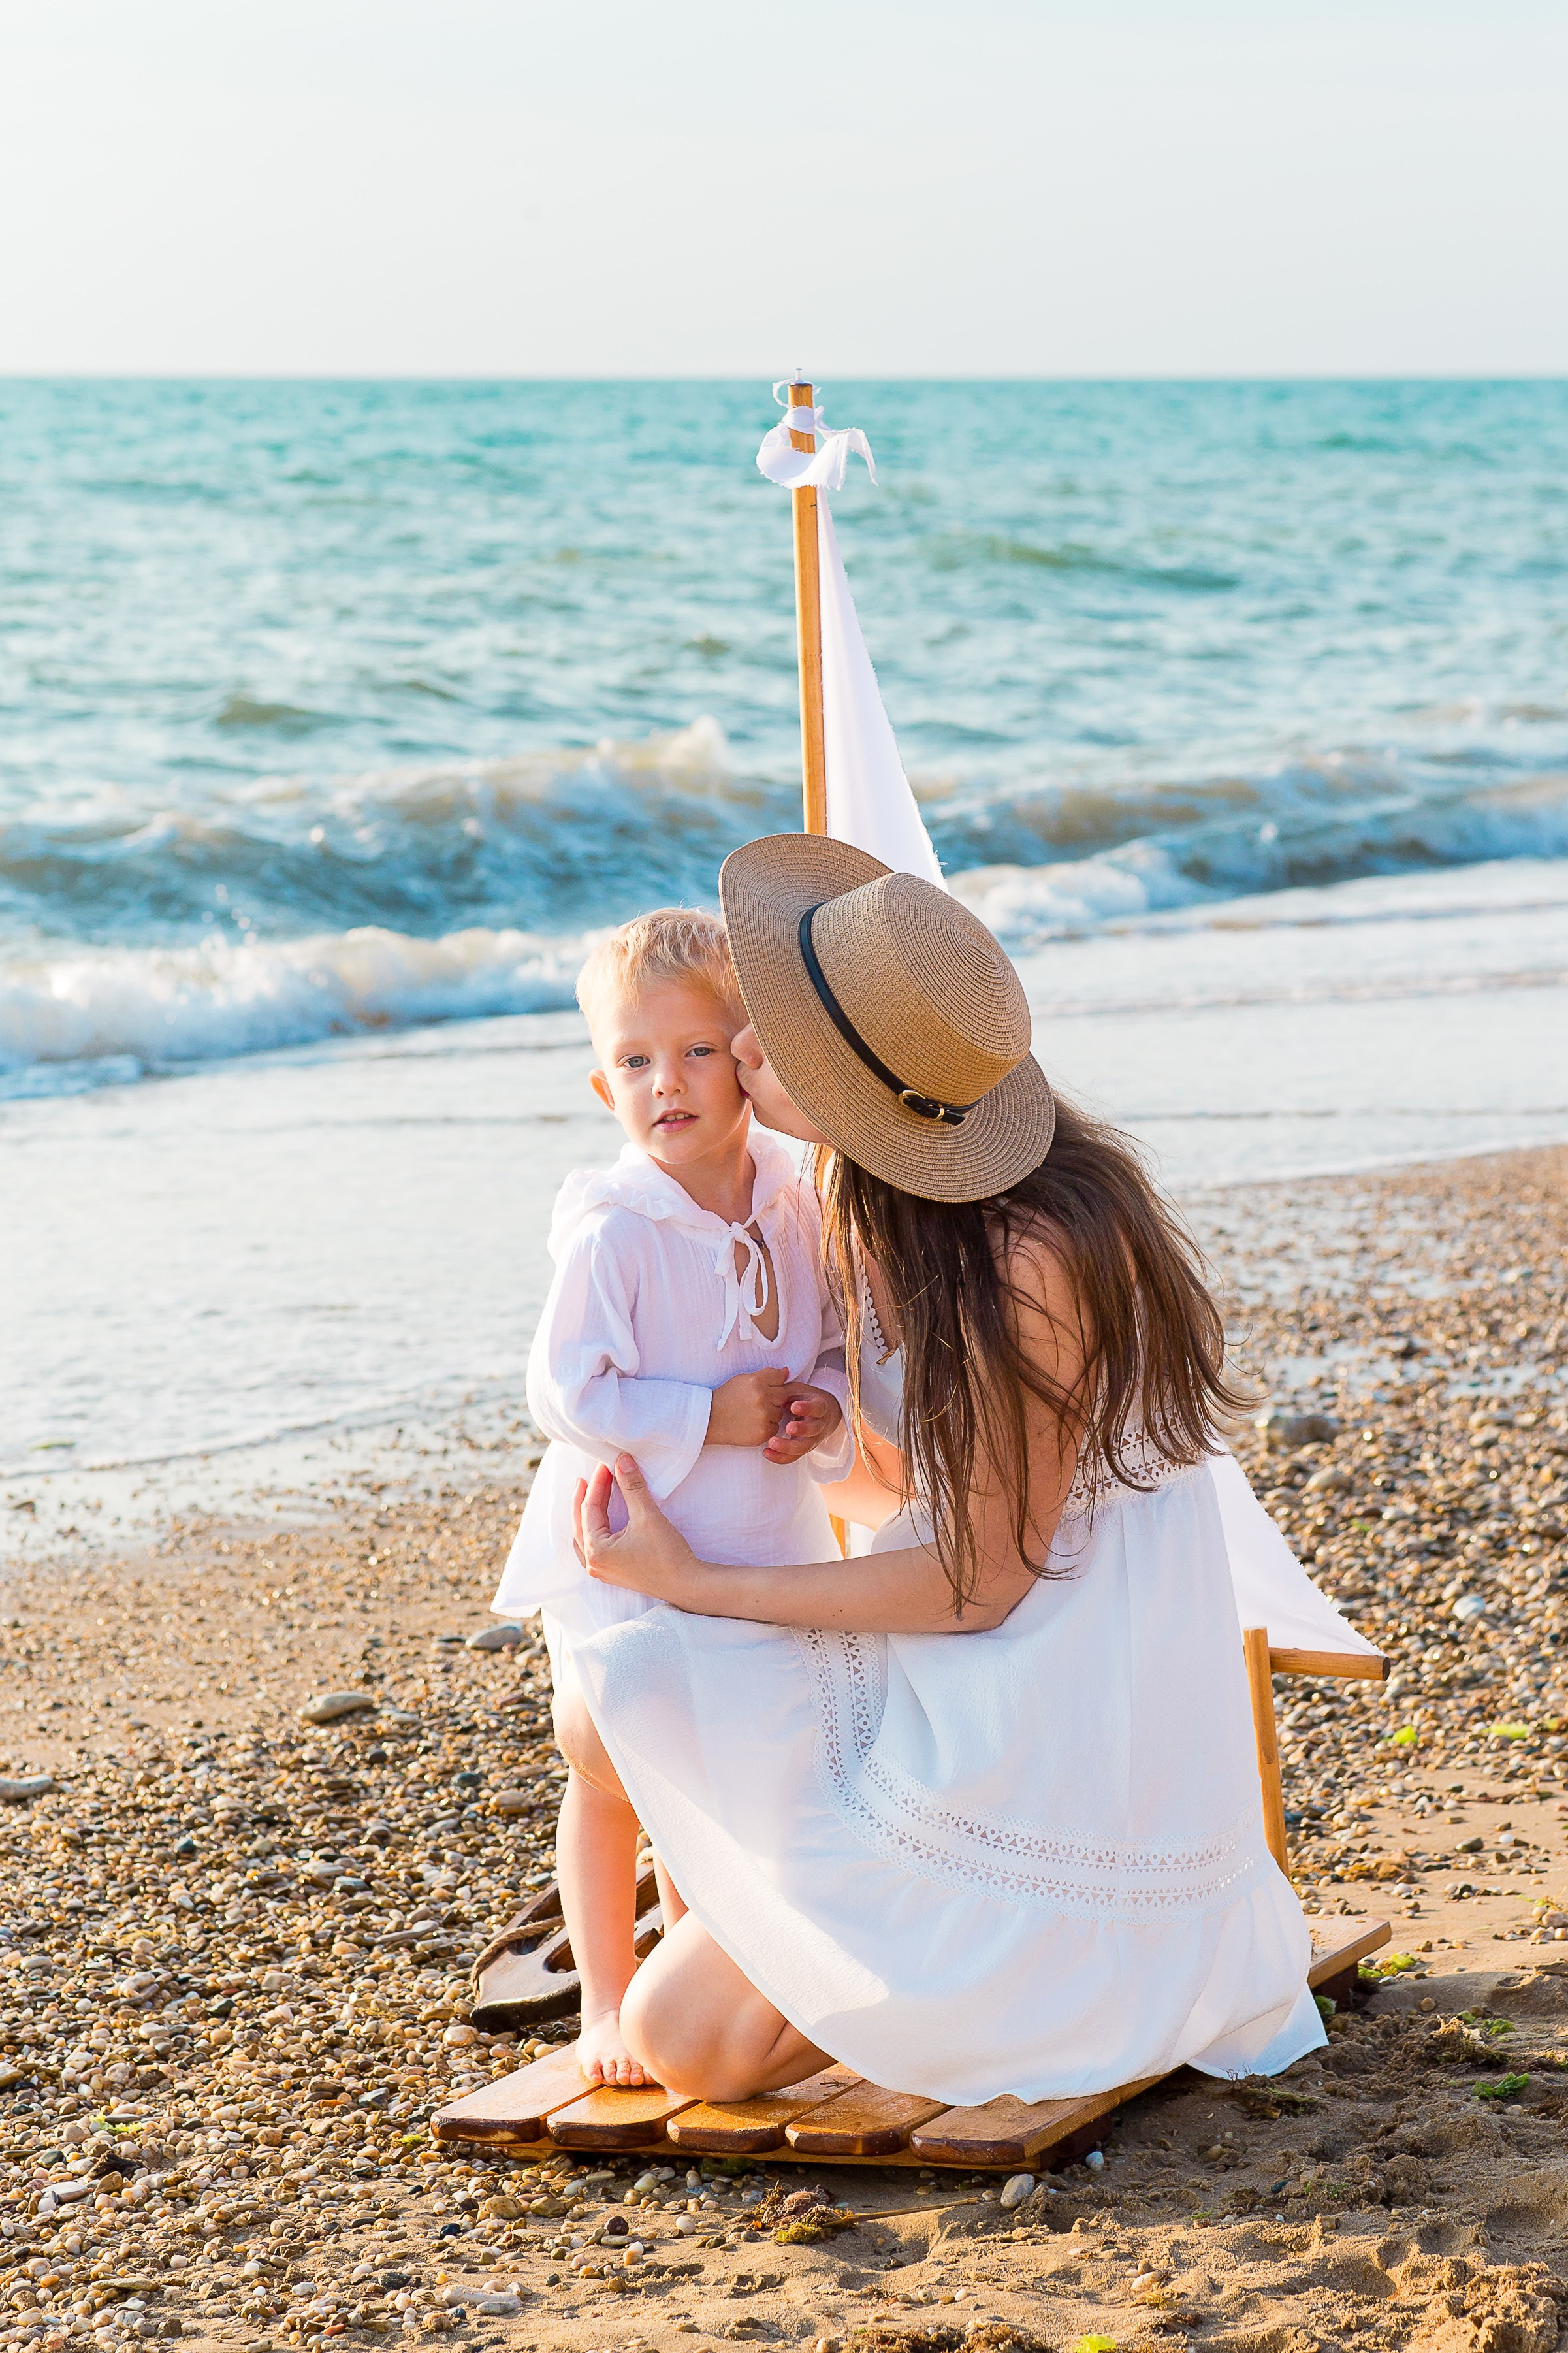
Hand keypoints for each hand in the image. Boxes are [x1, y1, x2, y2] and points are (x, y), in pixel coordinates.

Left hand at [572, 1457, 701, 1601]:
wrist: (686, 1584)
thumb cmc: (667, 1554)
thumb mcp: (647, 1515)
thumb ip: (632, 1487)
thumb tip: (621, 1460)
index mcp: (596, 1551)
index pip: (590, 1509)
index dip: (598, 1484)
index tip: (606, 1464)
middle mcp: (594, 1563)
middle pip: (581, 1523)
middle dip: (585, 1498)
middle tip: (587, 1476)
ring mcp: (602, 1571)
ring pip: (585, 1536)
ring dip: (586, 1515)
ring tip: (588, 1495)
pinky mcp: (614, 1573)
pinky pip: (593, 1548)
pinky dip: (593, 1530)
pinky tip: (598, 1522)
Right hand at [707, 1367, 793, 1447]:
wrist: (710, 1419)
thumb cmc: (726, 1398)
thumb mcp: (742, 1380)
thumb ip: (766, 1375)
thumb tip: (786, 1371)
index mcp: (756, 1381)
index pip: (779, 1377)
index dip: (772, 1383)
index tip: (763, 1388)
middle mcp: (761, 1397)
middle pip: (782, 1395)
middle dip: (773, 1399)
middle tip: (757, 1403)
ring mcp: (763, 1416)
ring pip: (780, 1413)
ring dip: (770, 1414)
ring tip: (753, 1414)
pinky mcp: (763, 1432)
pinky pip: (775, 1428)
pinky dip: (767, 1427)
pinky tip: (752, 1424)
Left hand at [763, 1382, 843, 1464]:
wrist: (820, 1415)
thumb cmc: (804, 1399)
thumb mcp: (798, 1390)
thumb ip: (786, 1390)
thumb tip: (773, 1383)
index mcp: (820, 1407)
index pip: (817, 1408)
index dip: (807, 1408)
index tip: (793, 1406)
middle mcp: (819, 1425)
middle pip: (813, 1430)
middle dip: (801, 1429)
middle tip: (788, 1428)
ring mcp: (812, 1439)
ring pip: (803, 1447)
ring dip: (788, 1446)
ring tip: (772, 1443)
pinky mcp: (802, 1449)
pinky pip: (793, 1457)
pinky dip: (780, 1457)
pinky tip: (767, 1453)